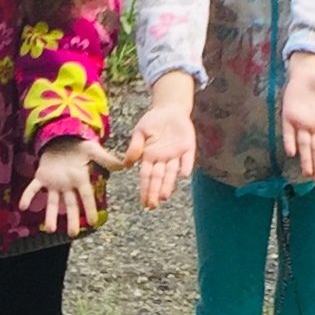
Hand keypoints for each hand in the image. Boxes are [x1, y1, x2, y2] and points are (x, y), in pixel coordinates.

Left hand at [18, 136, 135, 236]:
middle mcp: (67, 185)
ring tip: (49, 229)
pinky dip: (27, 196)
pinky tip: (22, 207)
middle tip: (73, 234)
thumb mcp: (93, 150)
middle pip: (70, 205)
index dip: (90, 209)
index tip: (93, 222)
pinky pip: (33, 188)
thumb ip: (106, 159)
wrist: (62, 138)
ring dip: (50, 215)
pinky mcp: (41, 177)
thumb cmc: (79, 146)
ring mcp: (53, 183)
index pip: (86, 197)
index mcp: (80, 179)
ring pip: (51, 202)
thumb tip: (123, 165)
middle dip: (71, 219)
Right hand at [123, 72, 197, 209]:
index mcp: (149, 157)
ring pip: (171, 172)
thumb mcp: (139, 132)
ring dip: (168, 184)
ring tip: (164, 196)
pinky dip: (186, 166)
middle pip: (158, 178)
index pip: (146, 177)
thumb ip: (134, 147)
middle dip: (155, 192)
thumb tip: (126, 164)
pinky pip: (187, 159)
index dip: (145, 189)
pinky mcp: (188, 148)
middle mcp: (163, 160)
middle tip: (153, 206)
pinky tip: (183, 174)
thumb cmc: (152, 121)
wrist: (170, 109)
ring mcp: (176, 155)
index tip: (143, 203)